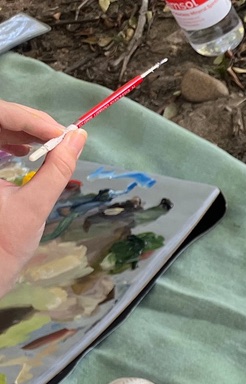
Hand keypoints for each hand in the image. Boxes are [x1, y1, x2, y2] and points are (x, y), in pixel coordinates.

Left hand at [0, 101, 85, 296]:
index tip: (62, 133)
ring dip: (26, 130)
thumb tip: (78, 138)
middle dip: (32, 123)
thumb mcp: (35, 205)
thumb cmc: (7, 242)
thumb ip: (57, 169)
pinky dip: (14, 139)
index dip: (30, 119)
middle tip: (63, 137)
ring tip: (53, 142)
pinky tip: (30, 148)